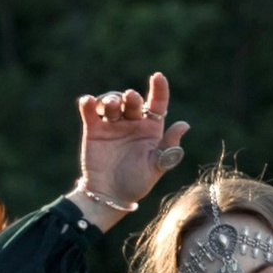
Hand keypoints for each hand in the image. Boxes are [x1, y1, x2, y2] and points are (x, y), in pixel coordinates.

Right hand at [76, 73, 187, 206]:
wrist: (110, 195)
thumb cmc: (137, 182)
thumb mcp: (156, 165)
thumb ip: (168, 146)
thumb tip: (184, 124)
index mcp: (151, 128)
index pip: (157, 104)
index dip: (159, 89)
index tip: (158, 76)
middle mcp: (132, 123)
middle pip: (132, 101)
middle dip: (131, 98)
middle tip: (129, 99)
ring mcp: (112, 125)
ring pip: (112, 103)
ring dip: (111, 100)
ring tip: (110, 106)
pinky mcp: (94, 130)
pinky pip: (90, 112)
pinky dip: (88, 104)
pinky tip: (88, 101)